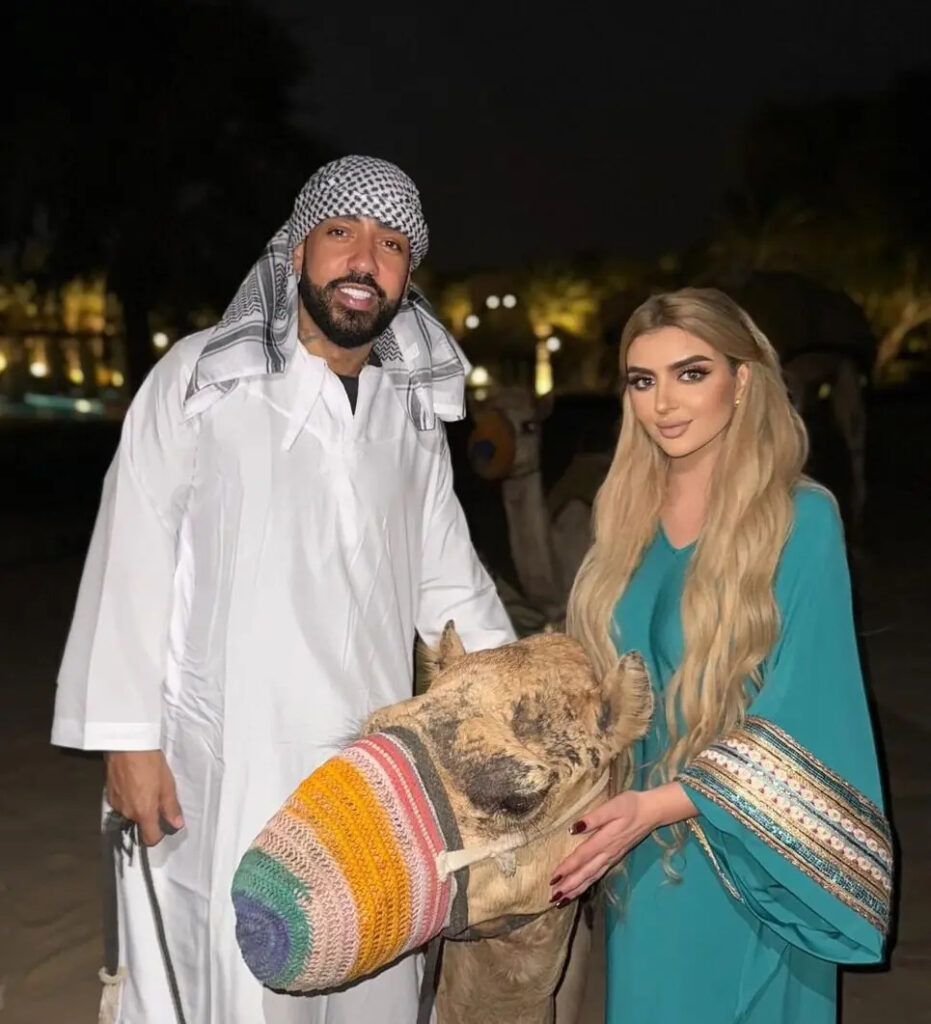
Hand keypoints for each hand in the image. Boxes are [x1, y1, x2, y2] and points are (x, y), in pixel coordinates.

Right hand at [105, 750, 183, 846]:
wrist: (127, 744)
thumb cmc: (148, 762)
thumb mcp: (167, 784)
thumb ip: (171, 807)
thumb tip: (177, 824)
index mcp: (143, 812)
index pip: (149, 838)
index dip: (158, 835)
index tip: (164, 826)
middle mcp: (128, 812)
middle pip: (140, 824)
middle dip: (149, 814)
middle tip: (157, 796)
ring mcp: (116, 804)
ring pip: (130, 813)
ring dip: (138, 805)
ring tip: (146, 785)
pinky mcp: (109, 794)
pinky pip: (122, 803)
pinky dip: (128, 797)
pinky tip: (134, 782)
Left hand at [548, 783, 696, 902]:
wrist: (651, 811)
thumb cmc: (630, 805)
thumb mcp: (612, 806)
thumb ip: (593, 818)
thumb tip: (573, 828)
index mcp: (605, 840)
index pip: (582, 856)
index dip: (567, 868)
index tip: (553, 878)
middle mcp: (608, 852)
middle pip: (586, 872)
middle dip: (569, 886)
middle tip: (553, 898)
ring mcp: (612, 857)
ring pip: (592, 877)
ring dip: (577, 889)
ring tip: (562, 900)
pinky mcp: (615, 857)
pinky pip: (598, 874)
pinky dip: (587, 884)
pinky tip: (580, 889)